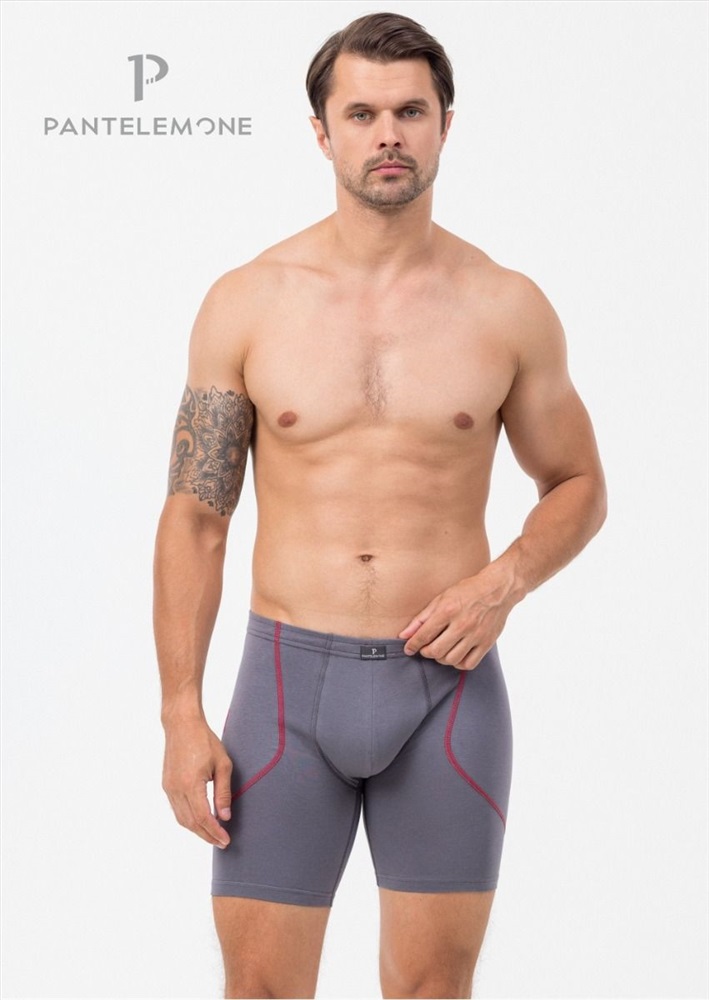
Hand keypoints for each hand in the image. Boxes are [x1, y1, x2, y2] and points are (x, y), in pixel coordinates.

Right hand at [162, 718, 232, 847]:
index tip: (226, 840)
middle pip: (191, 823)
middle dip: (206, 835)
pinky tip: (200, 820)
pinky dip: (188, 819)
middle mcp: (176, 789)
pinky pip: (177, 809)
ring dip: (197, 830)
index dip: (214, 832)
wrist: (182, 725)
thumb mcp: (222, 764)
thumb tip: (224, 817)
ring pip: (182, 819)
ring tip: (212, 834)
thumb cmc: (205, 741)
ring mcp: (169, 788)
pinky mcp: (167, 785)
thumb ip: (223, 792)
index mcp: (190, 785)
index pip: (203, 818)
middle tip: (221, 842)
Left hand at [398, 564, 517, 669]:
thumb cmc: (468, 591)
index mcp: (448, 610)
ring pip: (451, 659)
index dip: (412, 645)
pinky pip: (469, 664)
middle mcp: (462, 624)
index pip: (424, 635)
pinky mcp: (487, 642)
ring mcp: (476, 635)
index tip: (408, 649)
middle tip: (426, 649)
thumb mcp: (441, 598)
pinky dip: (458, 663)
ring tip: (440, 650)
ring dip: (441, 659)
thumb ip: (422, 618)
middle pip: (436, 651)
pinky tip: (456, 655)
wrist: (498, 589)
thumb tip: (404, 635)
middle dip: (426, 652)